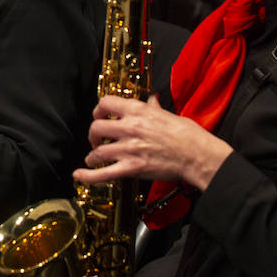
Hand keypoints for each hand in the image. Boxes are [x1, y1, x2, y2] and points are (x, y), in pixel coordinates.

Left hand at [74, 94, 231, 190]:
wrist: (198, 155)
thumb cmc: (188, 135)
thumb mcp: (169, 114)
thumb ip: (154, 107)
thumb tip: (152, 99)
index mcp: (138, 111)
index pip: (106, 102)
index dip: (98, 110)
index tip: (99, 116)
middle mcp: (129, 128)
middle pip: (96, 127)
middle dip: (93, 135)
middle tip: (97, 140)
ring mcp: (129, 149)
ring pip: (97, 151)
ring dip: (93, 156)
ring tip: (94, 158)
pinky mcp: (132, 168)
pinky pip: (103, 174)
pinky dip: (88, 176)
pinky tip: (79, 175)